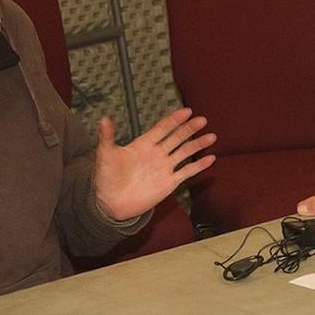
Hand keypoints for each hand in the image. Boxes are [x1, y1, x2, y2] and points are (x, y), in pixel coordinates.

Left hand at [94, 108, 215, 221]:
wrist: (110, 203)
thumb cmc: (107, 177)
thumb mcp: (106, 155)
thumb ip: (107, 137)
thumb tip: (103, 119)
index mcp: (144, 144)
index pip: (163, 128)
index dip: (174, 120)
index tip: (187, 111)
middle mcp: (157, 153)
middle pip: (177, 137)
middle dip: (190, 129)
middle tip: (202, 120)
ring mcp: (164, 168)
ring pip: (185, 152)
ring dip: (198, 144)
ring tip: (211, 136)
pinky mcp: (169, 183)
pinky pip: (187, 172)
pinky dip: (199, 166)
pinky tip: (211, 159)